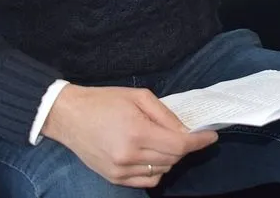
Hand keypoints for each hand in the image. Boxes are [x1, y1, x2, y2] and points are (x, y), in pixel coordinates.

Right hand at [41, 84, 217, 187]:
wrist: (69, 116)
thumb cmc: (105, 101)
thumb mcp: (139, 97)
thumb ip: (166, 115)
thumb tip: (186, 131)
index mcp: (137, 133)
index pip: (179, 145)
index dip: (199, 141)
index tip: (211, 136)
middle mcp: (129, 156)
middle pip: (173, 159)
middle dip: (185, 147)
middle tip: (185, 133)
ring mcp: (120, 171)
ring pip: (162, 171)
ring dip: (170, 158)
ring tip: (163, 141)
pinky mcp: (113, 178)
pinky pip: (146, 182)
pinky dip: (156, 170)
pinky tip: (152, 156)